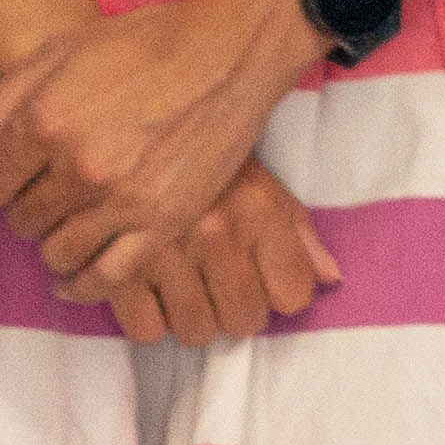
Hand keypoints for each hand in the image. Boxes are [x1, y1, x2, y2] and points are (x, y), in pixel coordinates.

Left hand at [0, 0, 331, 295]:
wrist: (228, 49)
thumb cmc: (144, 42)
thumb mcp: (62, 50)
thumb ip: (1, 101)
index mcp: (43, 121)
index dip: (2, 181)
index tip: (21, 176)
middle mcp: (75, 166)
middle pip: (23, 220)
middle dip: (30, 208)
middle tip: (53, 193)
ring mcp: (119, 199)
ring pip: (57, 251)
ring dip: (56, 241)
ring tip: (72, 223)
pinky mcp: (161, 223)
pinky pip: (106, 278)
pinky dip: (82, 287)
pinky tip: (74, 281)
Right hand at [89, 161, 339, 346]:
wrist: (128, 114)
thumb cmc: (201, 154)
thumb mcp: (260, 180)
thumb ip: (298, 231)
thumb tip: (331, 278)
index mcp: (257, 211)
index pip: (293, 295)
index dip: (278, 293)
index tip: (263, 282)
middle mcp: (215, 233)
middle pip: (244, 321)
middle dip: (233, 309)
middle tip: (215, 284)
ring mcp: (164, 250)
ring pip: (195, 330)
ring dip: (189, 316)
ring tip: (180, 283)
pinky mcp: (113, 264)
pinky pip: (144, 329)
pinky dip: (145, 316)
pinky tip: (145, 286)